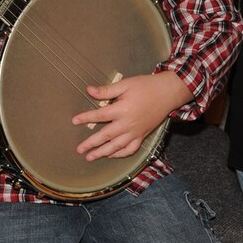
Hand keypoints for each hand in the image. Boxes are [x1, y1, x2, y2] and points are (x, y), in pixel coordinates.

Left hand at [73, 71, 190, 160]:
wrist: (167, 93)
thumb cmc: (145, 86)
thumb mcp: (125, 84)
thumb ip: (107, 90)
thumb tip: (89, 90)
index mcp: (122, 109)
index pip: (100, 116)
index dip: (86, 118)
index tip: (74, 121)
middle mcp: (128, 124)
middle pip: (106, 136)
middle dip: (91, 144)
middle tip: (79, 150)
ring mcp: (136, 132)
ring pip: (117, 146)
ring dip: (103, 153)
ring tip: (90, 157)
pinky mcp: (142, 136)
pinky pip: (130, 149)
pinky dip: (120, 154)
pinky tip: (111, 156)